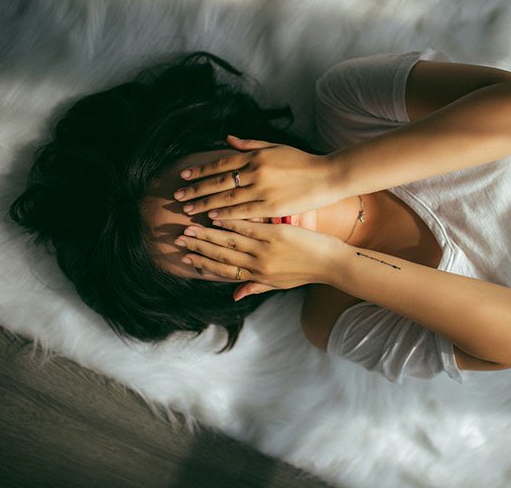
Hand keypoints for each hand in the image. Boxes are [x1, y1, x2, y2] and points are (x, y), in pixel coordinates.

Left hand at [175, 135, 343, 219]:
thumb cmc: (301, 161)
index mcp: (255, 156)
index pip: (221, 163)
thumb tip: (227, 139)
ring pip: (227, 199)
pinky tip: (213, 218)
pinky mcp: (272, 207)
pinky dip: (226, 215)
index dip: (201, 170)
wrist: (327, 175)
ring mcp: (263, 190)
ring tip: (189, 210)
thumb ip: (249, 145)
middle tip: (178, 196)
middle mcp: (256, 172)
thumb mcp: (275, 147)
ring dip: (206, 205)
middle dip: (197, 190)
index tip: (185, 175)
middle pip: (219, 182)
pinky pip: (244, 212)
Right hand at [175, 219, 343, 300]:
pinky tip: (217, 215)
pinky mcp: (275, 235)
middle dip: (199, 247)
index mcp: (258, 277)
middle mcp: (258, 265)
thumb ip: (256, 287)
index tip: (187, 258)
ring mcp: (266, 250)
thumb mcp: (280, 285)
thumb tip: (234, 296)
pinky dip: (231, 222)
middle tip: (179, 239)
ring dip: (208, 234)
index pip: (224, 271)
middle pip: (222, 256)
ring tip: (191, 227)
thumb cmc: (307, 272)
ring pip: (230, 241)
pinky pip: (248, 228)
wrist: (331, 264)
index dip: (203, 264)